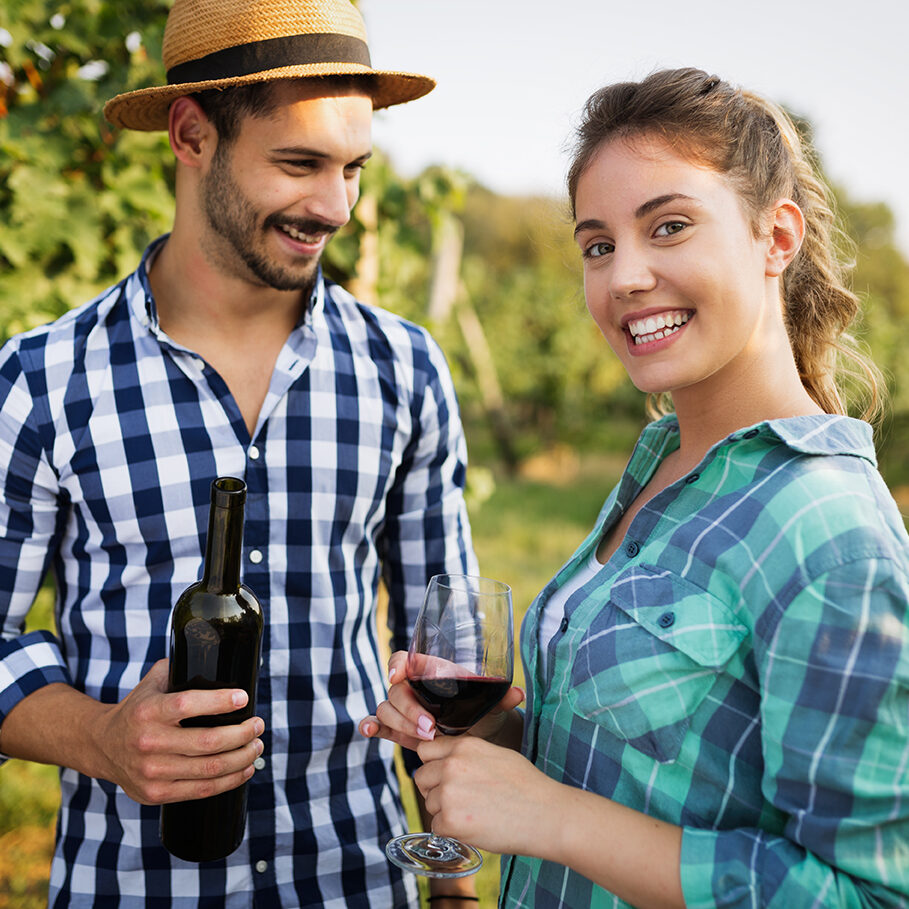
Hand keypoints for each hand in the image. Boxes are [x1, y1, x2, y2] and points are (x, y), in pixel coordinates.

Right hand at [91, 659, 264, 804]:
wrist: (101, 746)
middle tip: (259, 725)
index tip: (244, 697)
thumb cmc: (137, 709)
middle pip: (208, 742)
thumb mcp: (152, 683)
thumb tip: (221, 652)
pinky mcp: (156, 794)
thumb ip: (180, 667)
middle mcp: (148, 742)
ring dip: (243, 758)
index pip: (188, 704)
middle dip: (243, 733)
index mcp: (148, 710)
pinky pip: (202, 790)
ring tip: (257, 746)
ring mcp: (151, 772)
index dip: (220, 702)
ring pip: (210, 769)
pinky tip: (245, 768)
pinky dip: (230, 780)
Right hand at [358, 651, 524, 750]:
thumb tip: (517, 694)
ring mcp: (404, 708)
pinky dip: (372, 726)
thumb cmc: (482, 710)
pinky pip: (379, 724)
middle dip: (410, 709)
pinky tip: (370, 731)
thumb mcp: (492, 704)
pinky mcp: (399, 728)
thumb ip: (501, 697)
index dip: (397, 664)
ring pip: (387, 708)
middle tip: (431, 727)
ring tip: (425, 739)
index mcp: (431, 671)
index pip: (405, 659)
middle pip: (396, 690)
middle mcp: (414, 687)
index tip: (398, 676)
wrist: (478, 736)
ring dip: (400, 723)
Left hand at [413, 734, 560, 857]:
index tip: (441, 776)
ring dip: (444, 811)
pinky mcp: (451, 821)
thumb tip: (444, 761)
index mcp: (463, 746)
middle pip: (421, 777)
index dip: (433, 764)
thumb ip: (466, 755)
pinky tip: (473, 827)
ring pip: (429, 803)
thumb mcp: (495, 754)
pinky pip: (436, 826)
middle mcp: (451, 765)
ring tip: (473, 814)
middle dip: (433, 789)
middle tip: (456, 800)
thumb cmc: (526, 785)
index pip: (425, 750)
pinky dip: (451, 831)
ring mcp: (449, 793)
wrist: (545, 814)